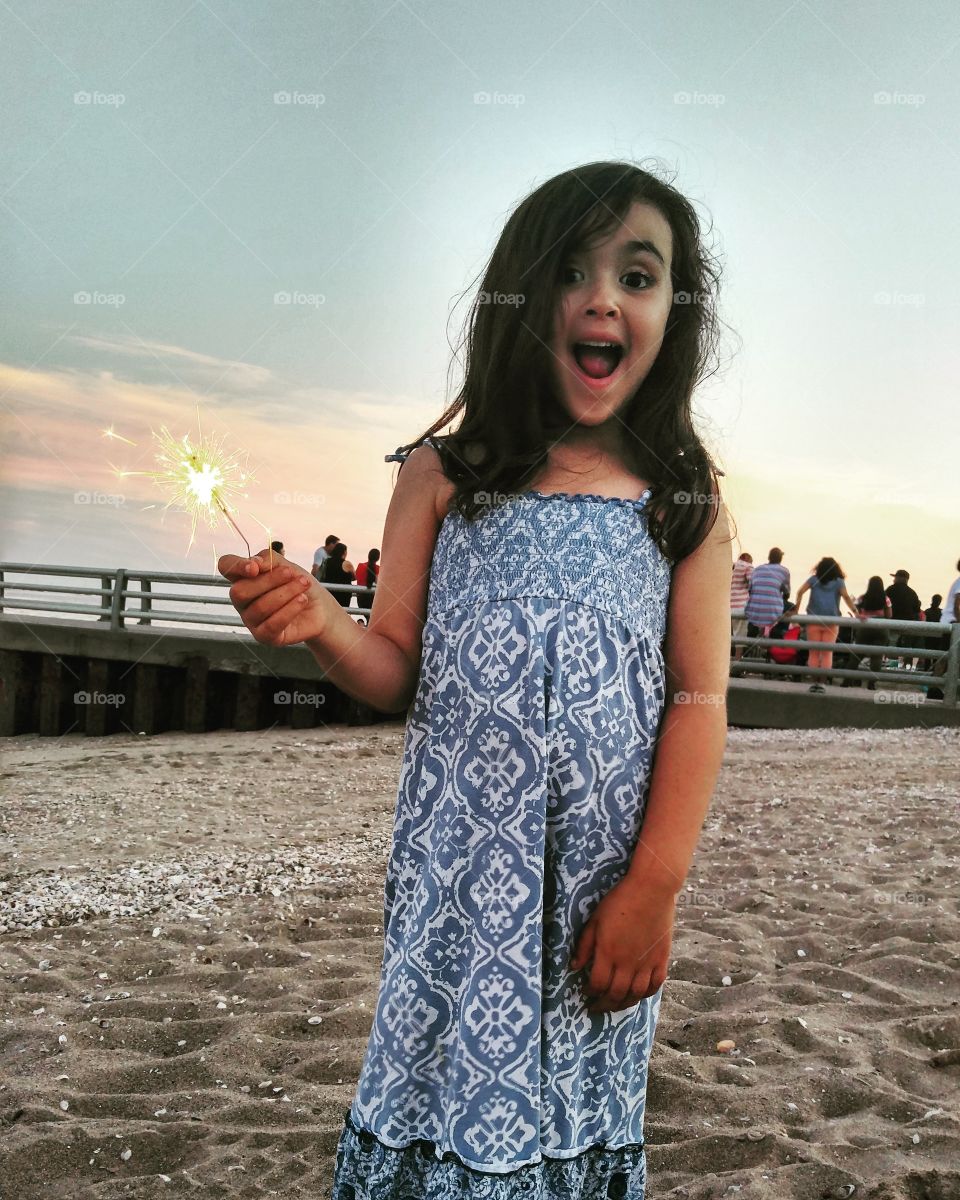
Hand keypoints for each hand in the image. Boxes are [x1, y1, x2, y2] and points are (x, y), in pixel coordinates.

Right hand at [218, 547, 329, 646]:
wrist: (320, 606)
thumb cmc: (297, 583)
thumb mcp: (285, 565)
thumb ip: (268, 560)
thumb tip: (254, 564)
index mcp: (243, 578)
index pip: (225, 567)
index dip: (235, 566)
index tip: (255, 568)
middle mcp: (242, 601)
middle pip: (239, 591)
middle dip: (269, 580)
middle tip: (292, 573)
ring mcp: (251, 620)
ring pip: (259, 607)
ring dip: (285, 592)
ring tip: (304, 585)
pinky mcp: (264, 636)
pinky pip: (272, 624)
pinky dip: (290, 609)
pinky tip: (302, 600)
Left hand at [569, 875, 676, 1014]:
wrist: (651, 889)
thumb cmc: (619, 901)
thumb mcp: (595, 919)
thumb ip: (585, 945)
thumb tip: (574, 967)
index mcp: (608, 952)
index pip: (598, 984)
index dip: (590, 993)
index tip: (586, 992)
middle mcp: (627, 962)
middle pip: (615, 994)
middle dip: (604, 1004)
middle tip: (597, 1007)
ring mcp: (646, 962)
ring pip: (635, 995)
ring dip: (623, 1004)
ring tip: (615, 1004)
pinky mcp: (661, 959)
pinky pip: (655, 985)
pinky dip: (645, 994)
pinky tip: (637, 994)